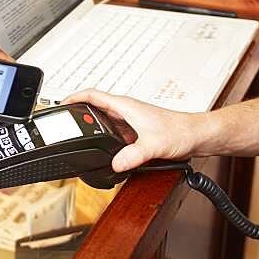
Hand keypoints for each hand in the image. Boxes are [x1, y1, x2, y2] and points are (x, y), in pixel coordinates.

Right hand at [62, 89, 207, 171]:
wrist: (197, 136)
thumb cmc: (181, 131)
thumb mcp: (154, 145)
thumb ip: (134, 155)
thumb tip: (116, 163)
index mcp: (126, 106)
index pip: (93, 94)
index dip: (74, 97)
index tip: (61, 103)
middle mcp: (126, 111)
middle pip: (94, 108)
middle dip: (78, 115)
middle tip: (65, 125)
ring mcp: (131, 121)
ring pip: (104, 122)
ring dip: (92, 129)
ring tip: (81, 139)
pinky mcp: (136, 131)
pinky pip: (114, 133)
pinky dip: (105, 140)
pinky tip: (106, 152)